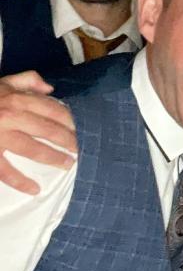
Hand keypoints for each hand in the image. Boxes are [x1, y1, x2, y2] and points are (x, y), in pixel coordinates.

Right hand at [0, 72, 76, 194]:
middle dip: (69, 141)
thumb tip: (51, 88)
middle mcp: (10, 116)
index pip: (52, 110)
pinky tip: (34, 189)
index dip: (71, 120)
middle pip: (48, 130)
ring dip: (53, 158)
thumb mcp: (2, 82)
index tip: (87, 128)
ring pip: (32, 149)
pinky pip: (4, 170)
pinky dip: (20, 181)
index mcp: (16, 99)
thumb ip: (26, 80)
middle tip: (84, 149)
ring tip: (69, 165)